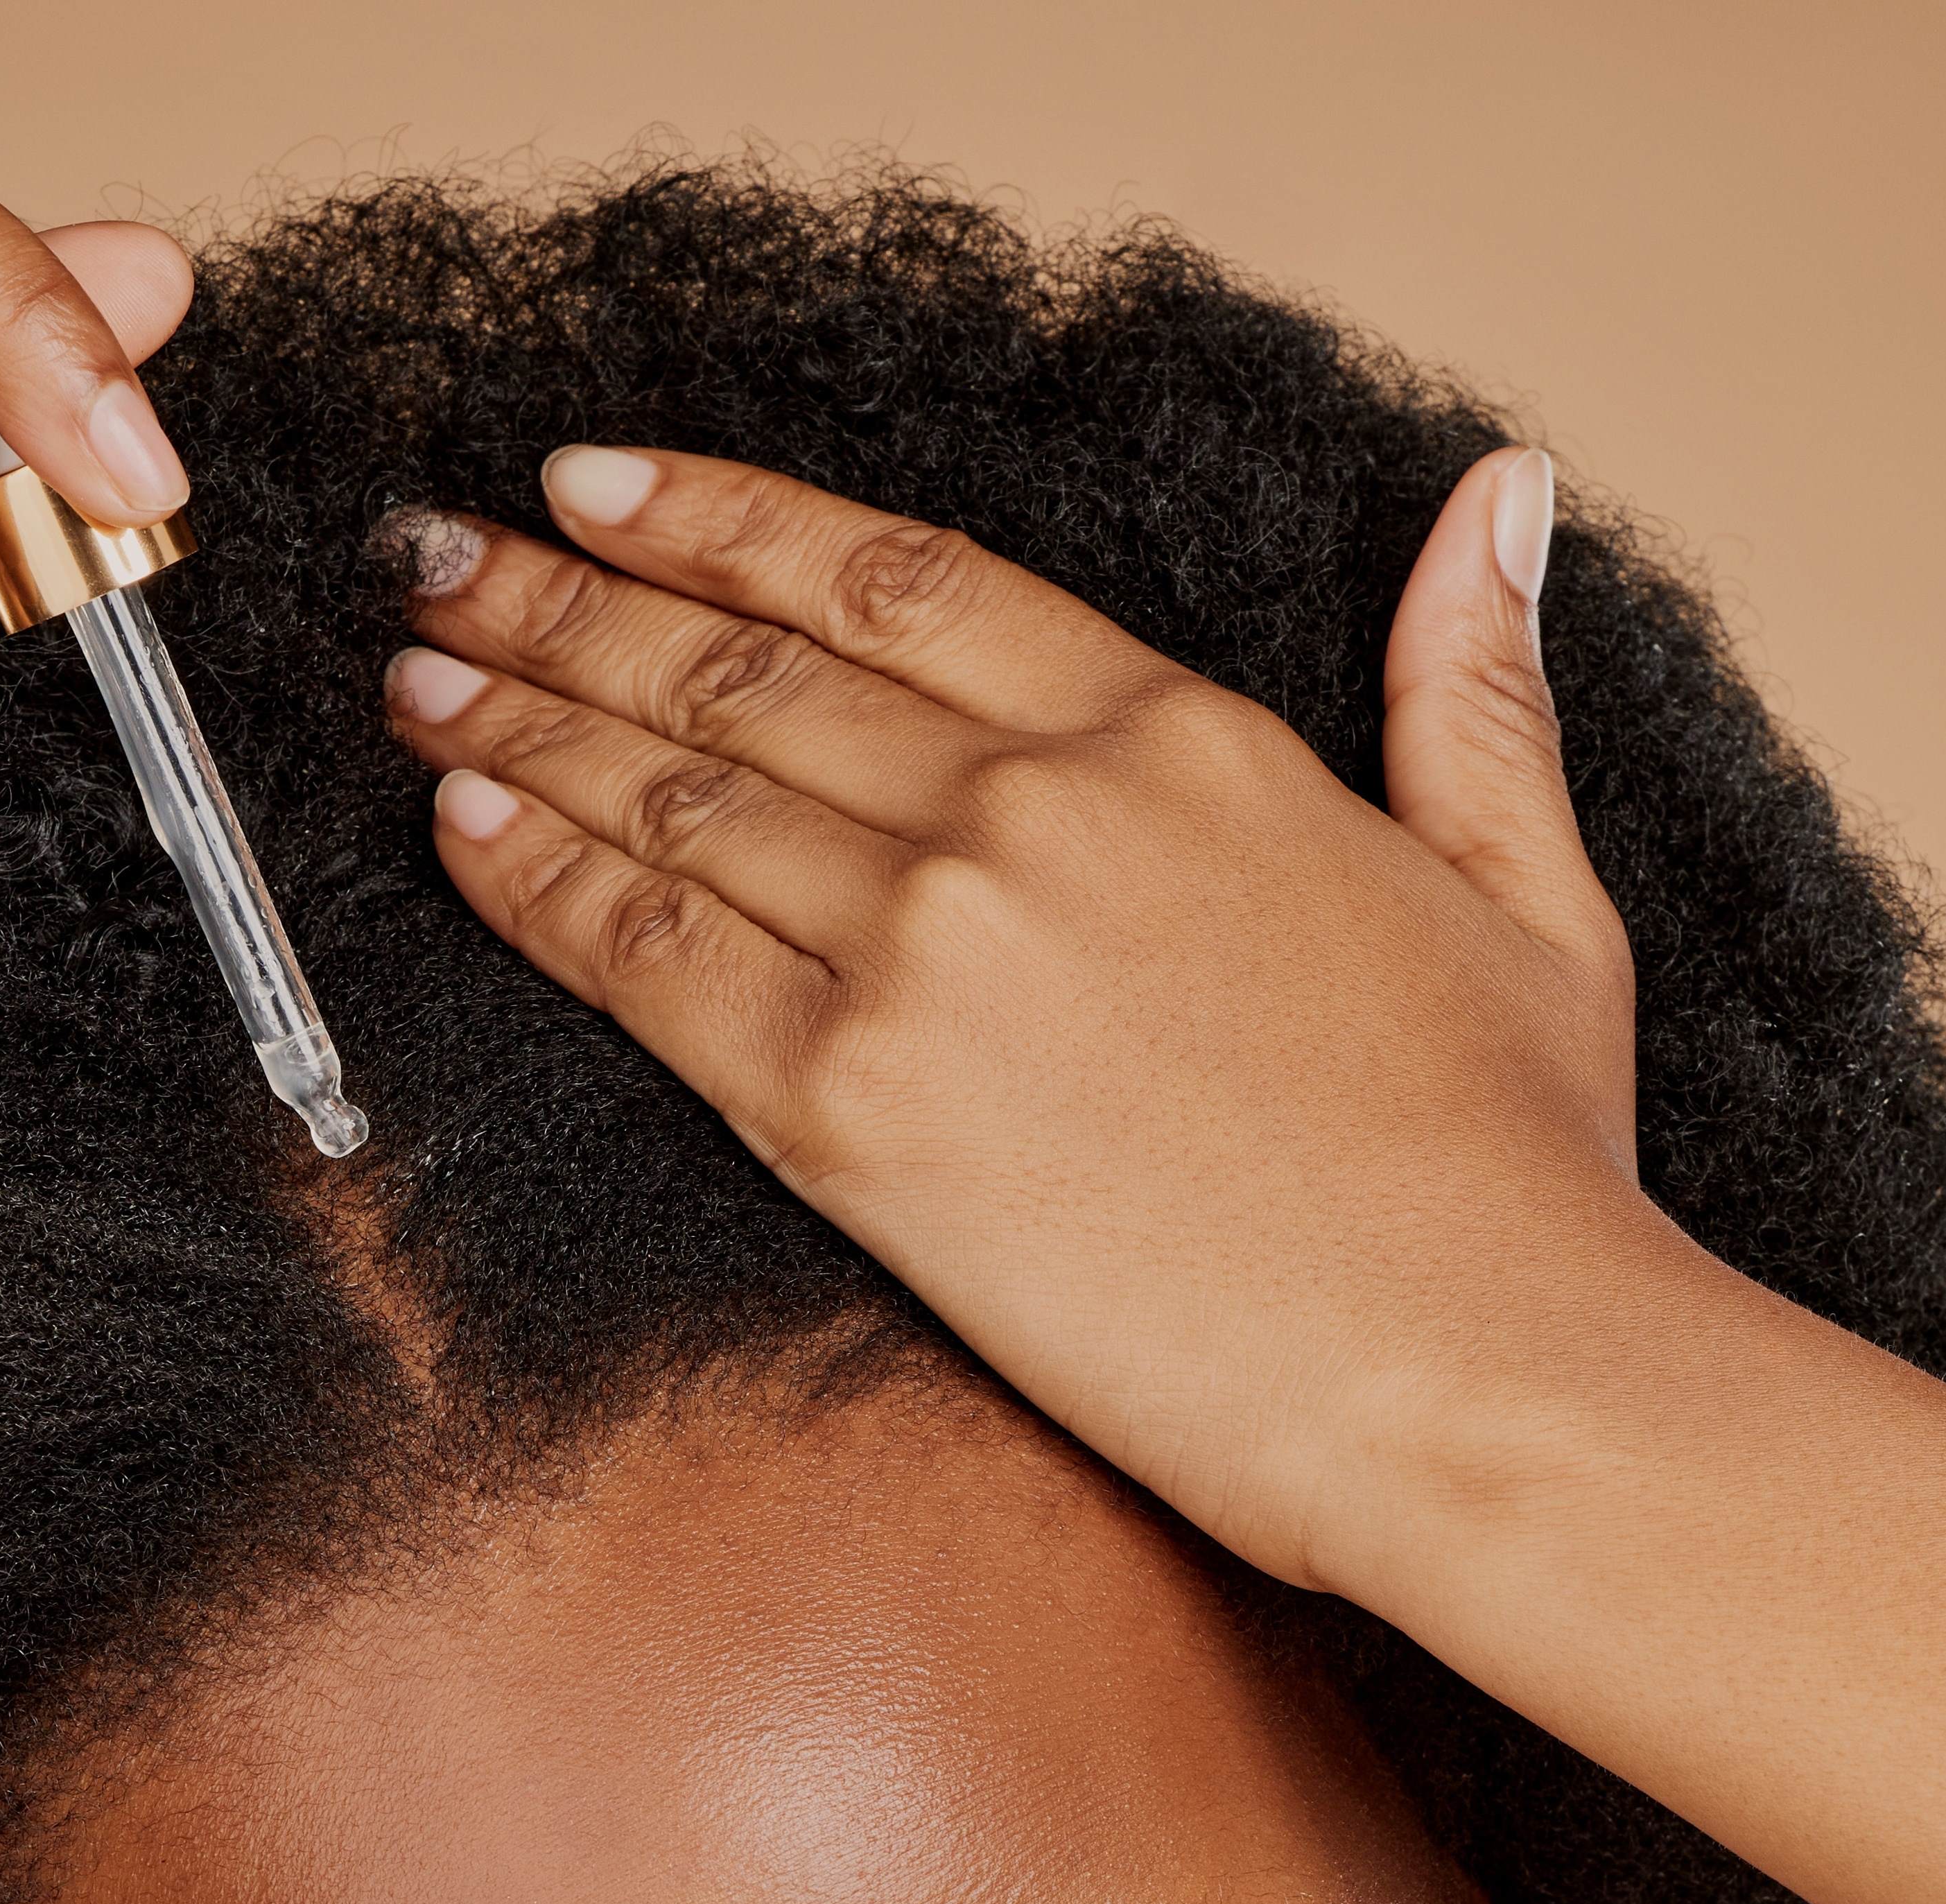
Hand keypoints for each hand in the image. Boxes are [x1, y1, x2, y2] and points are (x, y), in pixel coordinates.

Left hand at [376, 444, 1676, 1597]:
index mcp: (1179, 740)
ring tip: (418, 680)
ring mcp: (932, 950)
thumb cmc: (1517, 1170)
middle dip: (561, 603)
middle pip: (743, 667)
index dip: (718, 519)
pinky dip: (537, 880)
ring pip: (670, 793)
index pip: (893, 579)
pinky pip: (649, 957)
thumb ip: (1474, 683)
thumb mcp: (1527, 885)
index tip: (597, 487)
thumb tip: (1500, 494)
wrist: (1477, 1374)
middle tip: (433, 564)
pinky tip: (462, 829)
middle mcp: (1033, 811)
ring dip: (517, 721)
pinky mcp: (855, 1109)